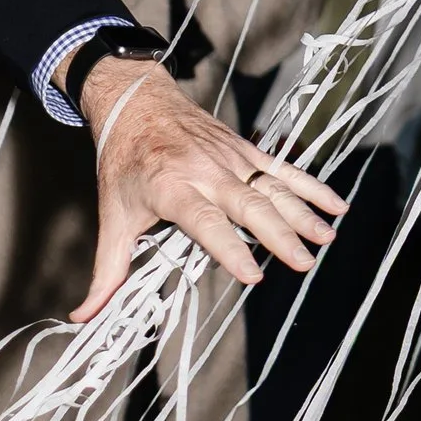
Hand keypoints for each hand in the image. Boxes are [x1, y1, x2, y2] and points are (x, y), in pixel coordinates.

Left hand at [70, 58, 343, 322]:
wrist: (138, 104)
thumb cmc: (124, 164)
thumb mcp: (113, 217)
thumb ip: (108, 271)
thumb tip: (84, 316)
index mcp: (171, 188)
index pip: (206, 221)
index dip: (229, 248)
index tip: (253, 275)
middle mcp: (206, 171)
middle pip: (249, 205)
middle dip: (280, 235)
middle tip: (304, 264)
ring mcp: (231, 158)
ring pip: (273, 188)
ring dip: (303, 213)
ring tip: (326, 239)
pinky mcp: (247, 151)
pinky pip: (284, 170)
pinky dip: (311, 186)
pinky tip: (336, 206)